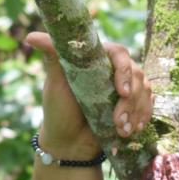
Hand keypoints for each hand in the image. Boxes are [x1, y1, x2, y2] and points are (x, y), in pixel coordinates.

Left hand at [25, 31, 153, 157]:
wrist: (68, 143)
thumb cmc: (58, 110)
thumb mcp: (55, 84)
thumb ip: (53, 58)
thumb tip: (31, 36)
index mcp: (96, 60)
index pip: (119, 53)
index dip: (124, 70)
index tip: (122, 91)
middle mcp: (113, 71)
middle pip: (136, 73)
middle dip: (131, 99)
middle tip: (119, 120)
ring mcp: (125, 88)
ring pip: (145, 90)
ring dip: (136, 111)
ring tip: (123, 130)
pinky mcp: (132, 105)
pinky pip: (147, 105)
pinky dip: (143, 116)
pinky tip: (134, 130)